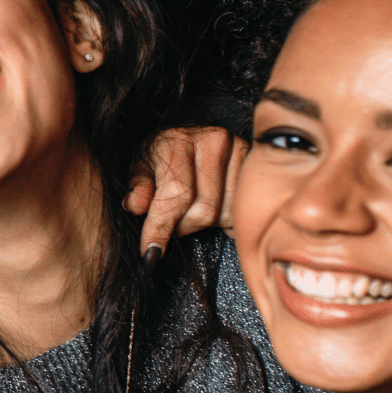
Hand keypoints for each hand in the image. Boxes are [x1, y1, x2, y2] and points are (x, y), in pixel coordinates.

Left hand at [125, 126, 245, 262]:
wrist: (193, 138)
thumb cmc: (163, 156)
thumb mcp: (142, 168)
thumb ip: (138, 187)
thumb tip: (135, 206)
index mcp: (177, 140)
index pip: (175, 194)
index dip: (161, 228)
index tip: (151, 254)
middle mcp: (213, 140)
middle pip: (203, 210)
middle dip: (183, 227)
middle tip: (174, 223)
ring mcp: (240, 150)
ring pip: (225, 214)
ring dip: (206, 224)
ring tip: (194, 209)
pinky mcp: (256, 164)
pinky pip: (243, 211)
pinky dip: (227, 219)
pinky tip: (215, 207)